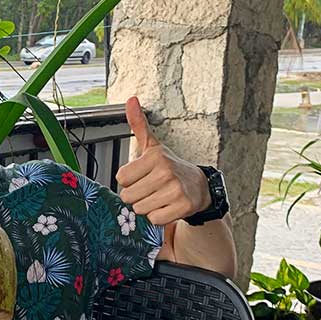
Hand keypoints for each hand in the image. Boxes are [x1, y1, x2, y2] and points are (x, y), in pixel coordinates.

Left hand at [114, 97, 210, 225]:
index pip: (120, 178)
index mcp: (154, 156)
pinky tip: (168, 206)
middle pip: (128, 196)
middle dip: (137, 195)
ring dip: (147, 206)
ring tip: (160, 196)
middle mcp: (165, 171)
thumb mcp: (152, 146)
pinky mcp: (183, 206)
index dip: (129, 180)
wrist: (200, 186)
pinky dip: (158, 217)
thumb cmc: (170, 167)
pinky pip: (154, 219)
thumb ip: (138, 124)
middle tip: (151, 188)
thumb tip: (131, 100)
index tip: (142, 176)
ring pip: (140, 209)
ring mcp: (175, 190)